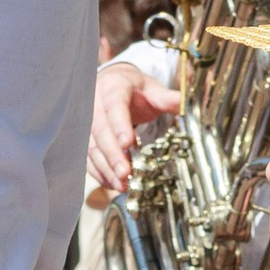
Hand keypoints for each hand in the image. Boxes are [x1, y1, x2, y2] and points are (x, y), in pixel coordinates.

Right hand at [86, 54, 180, 199]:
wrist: (112, 85)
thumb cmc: (134, 90)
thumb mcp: (151, 89)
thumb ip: (167, 98)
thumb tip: (185, 101)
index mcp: (112, 88)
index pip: (114, 106)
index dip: (119, 125)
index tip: (128, 144)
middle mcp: (95, 105)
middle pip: (100, 131)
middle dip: (112, 155)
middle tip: (125, 173)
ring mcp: (86, 123)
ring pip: (92, 147)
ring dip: (106, 168)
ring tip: (121, 184)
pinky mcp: (85, 139)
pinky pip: (88, 158)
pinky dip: (99, 172)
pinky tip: (112, 184)